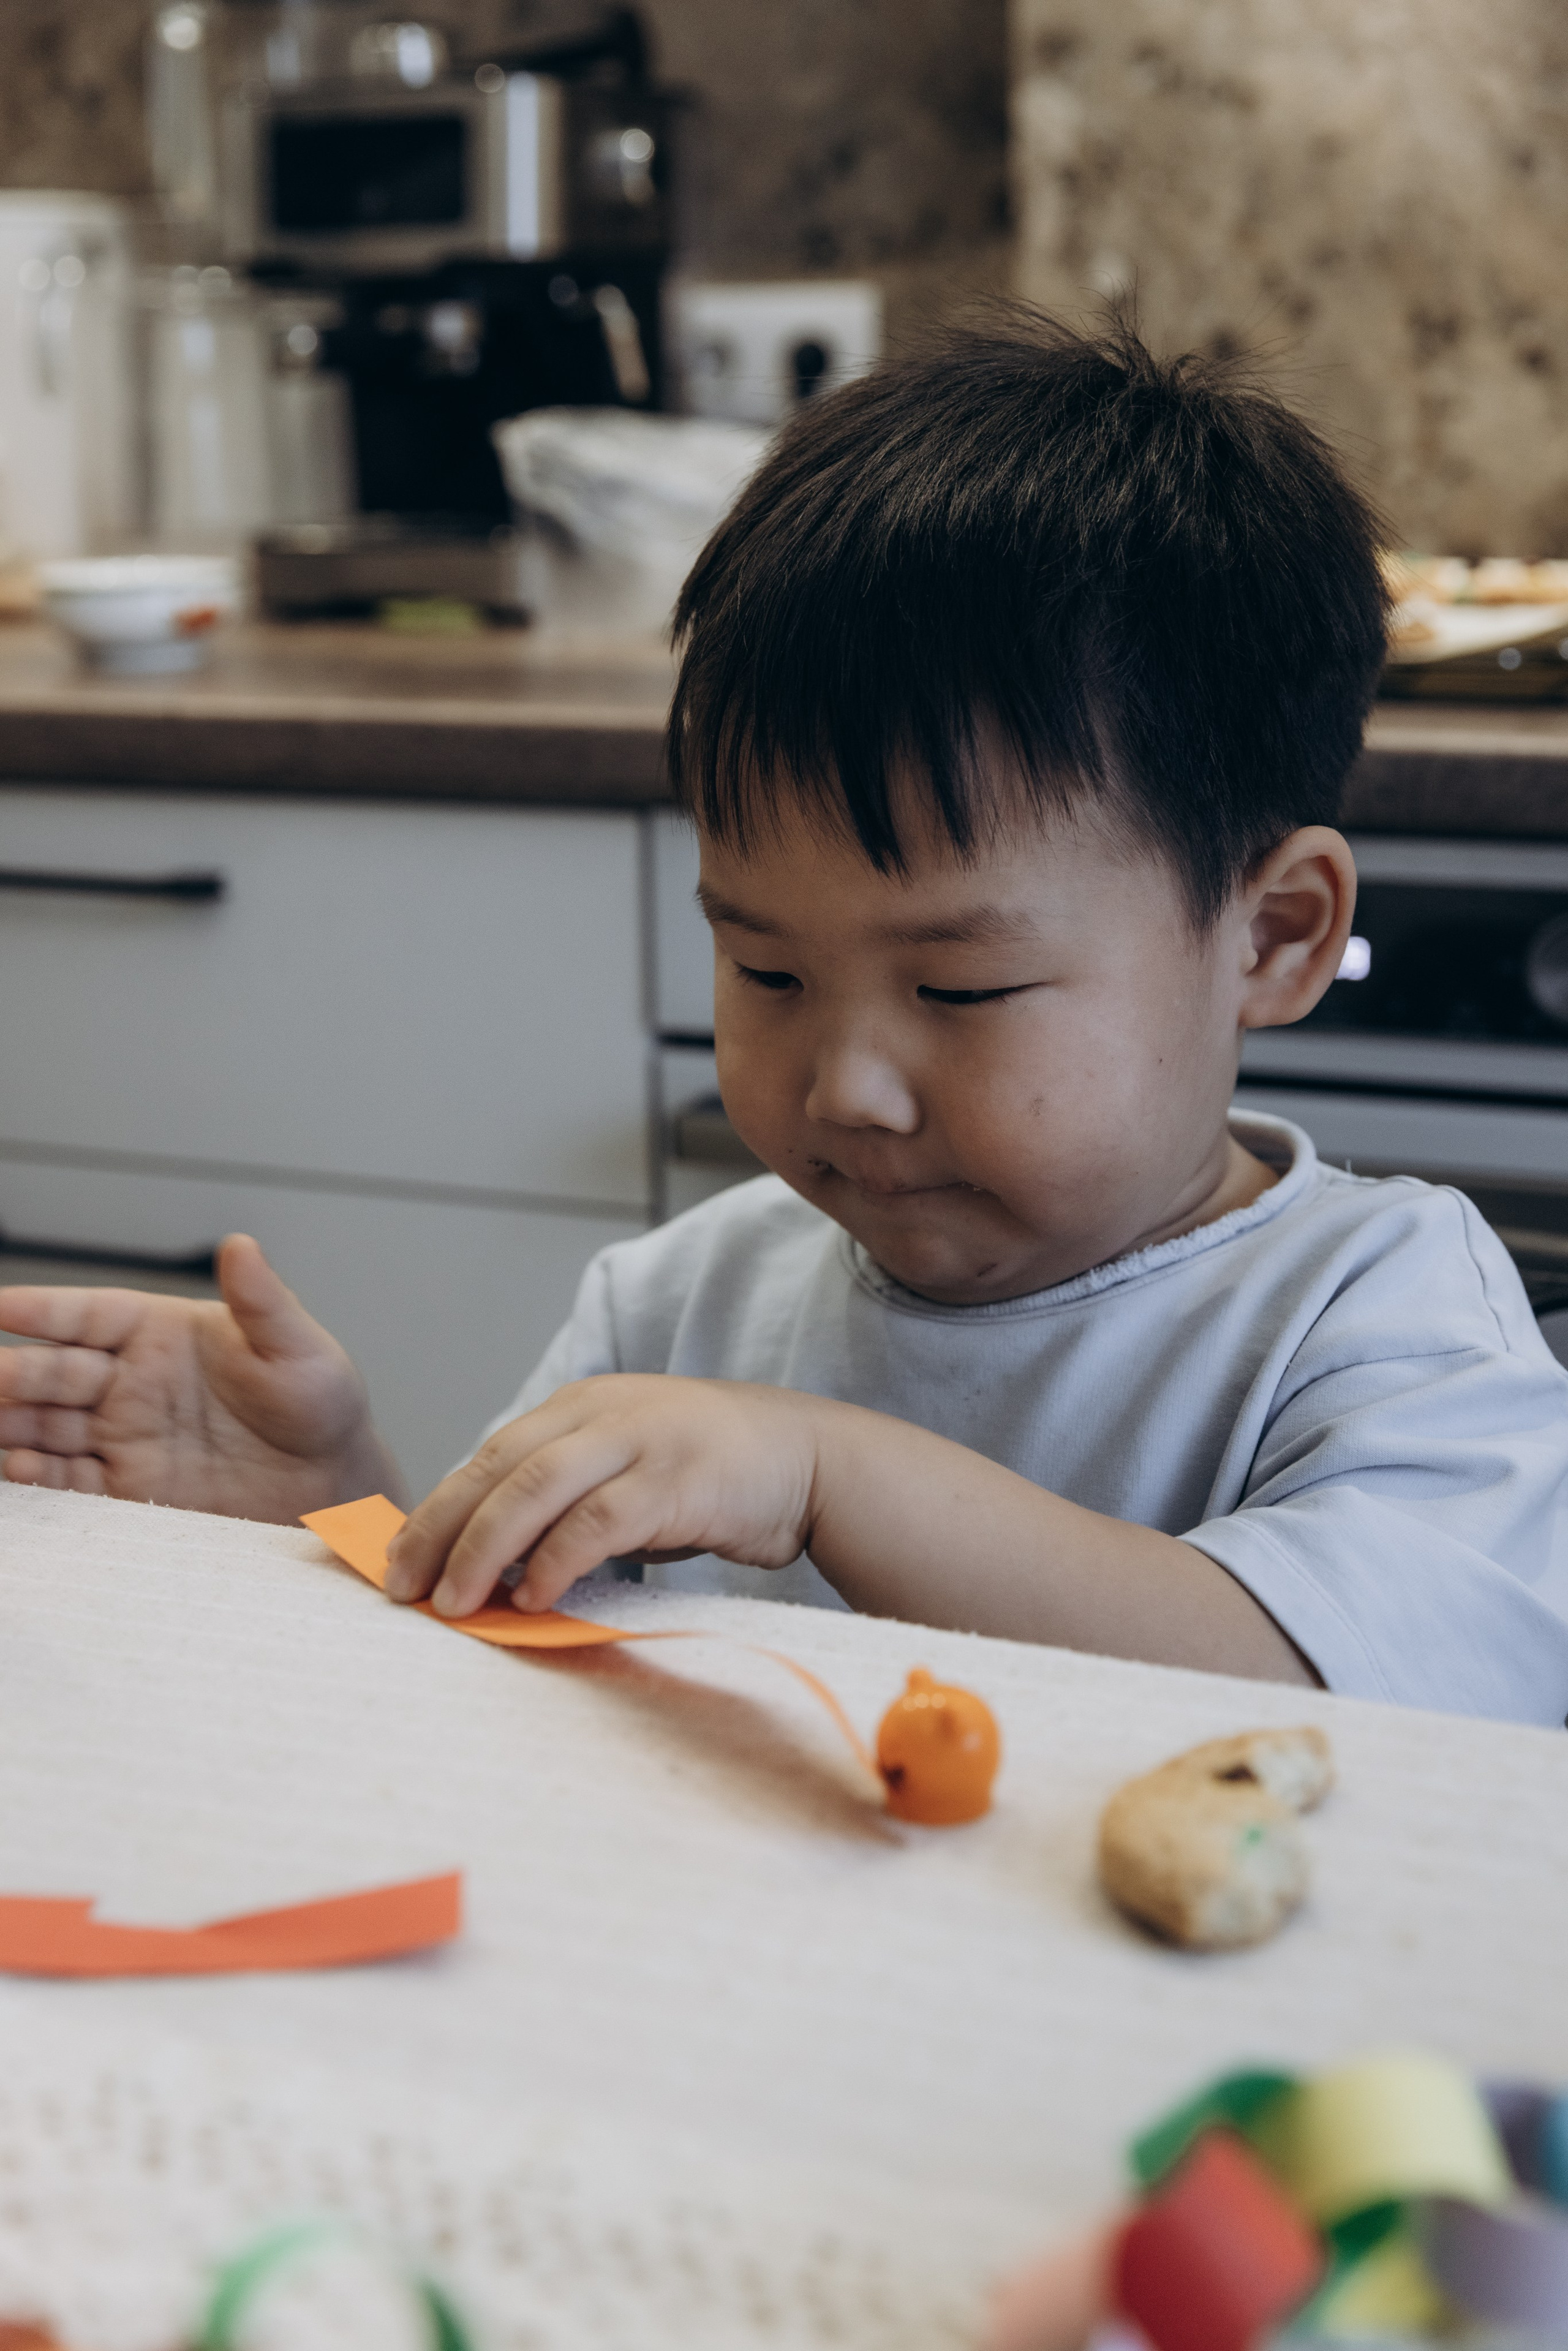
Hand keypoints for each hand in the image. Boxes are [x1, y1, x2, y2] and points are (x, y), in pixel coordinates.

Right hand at [0, 1234, 401, 1521]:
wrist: (333, 1482)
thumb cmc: (320, 1403)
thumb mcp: (298, 1349)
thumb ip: (262, 1302)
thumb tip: (240, 1245)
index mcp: (162, 1332)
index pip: (85, 1315)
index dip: (40, 1310)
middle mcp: (132, 1381)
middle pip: (53, 1373)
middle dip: (11, 1373)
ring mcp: (125, 1435)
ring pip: (47, 1425)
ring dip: (11, 1423)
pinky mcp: (129, 1488)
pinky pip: (68, 1480)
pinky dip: (37, 1476)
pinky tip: (17, 1466)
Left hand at [385, 1374, 823, 1615]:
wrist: (810, 1458)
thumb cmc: (713, 1475)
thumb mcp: (628, 1469)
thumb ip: (569, 1502)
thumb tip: (499, 1566)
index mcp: (580, 1406)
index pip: (489, 1457)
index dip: (436, 1510)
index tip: (398, 1562)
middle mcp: (599, 1413)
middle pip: (496, 1468)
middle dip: (439, 1530)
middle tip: (403, 1587)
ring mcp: (637, 1440)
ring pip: (534, 1490)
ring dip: (483, 1551)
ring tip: (454, 1602)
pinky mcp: (674, 1480)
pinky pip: (596, 1522)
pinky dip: (556, 1561)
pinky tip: (532, 1597)